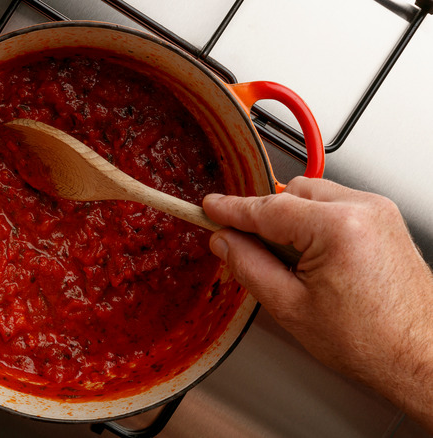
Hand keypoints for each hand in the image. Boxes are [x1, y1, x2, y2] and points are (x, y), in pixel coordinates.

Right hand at [203, 177, 432, 428]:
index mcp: (338, 227)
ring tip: (289, 264)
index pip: (268, 207)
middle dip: (266, 217)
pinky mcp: (385, 222)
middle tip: (247, 248)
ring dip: (291, 221)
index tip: (210, 207)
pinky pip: (335, 207)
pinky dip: (314, 225)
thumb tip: (224, 242)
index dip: (232, 209)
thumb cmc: (370, 341)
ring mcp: (378, 213)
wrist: (418, 357)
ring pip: (313, 197)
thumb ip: (248, 265)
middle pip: (291, 193)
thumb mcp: (289, 306)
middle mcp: (363, 209)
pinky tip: (311, 260)